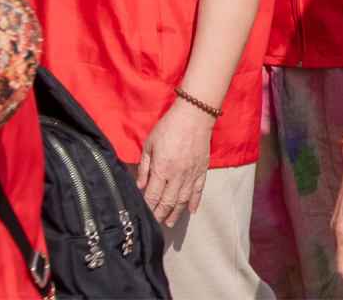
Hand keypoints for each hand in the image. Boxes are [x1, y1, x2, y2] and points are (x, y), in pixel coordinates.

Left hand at [135, 100, 214, 227]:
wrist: (194, 117)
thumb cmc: (168, 128)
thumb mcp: (149, 145)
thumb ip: (145, 167)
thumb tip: (140, 185)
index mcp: (161, 168)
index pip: (153, 195)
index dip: (148, 208)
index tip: (144, 216)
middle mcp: (177, 175)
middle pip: (167, 201)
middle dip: (160, 215)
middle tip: (156, 225)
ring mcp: (191, 174)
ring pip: (182, 199)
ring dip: (176, 213)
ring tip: (171, 223)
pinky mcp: (202, 170)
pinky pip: (198, 190)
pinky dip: (195, 201)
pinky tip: (191, 211)